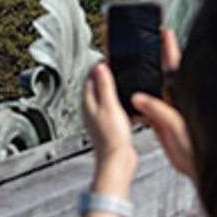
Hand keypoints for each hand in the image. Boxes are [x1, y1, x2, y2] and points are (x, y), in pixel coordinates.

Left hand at [83, 61, 136, 188]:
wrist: (117, 160)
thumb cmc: (112, 137)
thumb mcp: (110, 105)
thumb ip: (104, 85)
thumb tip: (100, 66)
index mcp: (87, 102)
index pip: (90, 76)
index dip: (99, 65)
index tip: (109, 56)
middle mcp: (90, 109)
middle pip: (95, 85)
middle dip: (105, 74)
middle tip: (116, 64)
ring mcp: (99, 118)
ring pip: (104, 96)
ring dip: (112, 87)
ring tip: (122, 80)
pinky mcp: (109, 125)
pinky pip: (113, 108)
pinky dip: (119, 101)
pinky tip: (129, 103)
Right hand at [132, 28, 192, 176]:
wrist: (196, 167)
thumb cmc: (196, 147)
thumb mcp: (176, 126)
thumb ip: (158, 110)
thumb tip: (140, 98)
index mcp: (183, 96)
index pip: (176, 65)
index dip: (170, 48)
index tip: (164, 32)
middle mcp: (177, 100)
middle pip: (163, 73)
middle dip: (154, 57)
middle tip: (145, 42)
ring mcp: (170, 110)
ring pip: (155, 89)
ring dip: (145, 78)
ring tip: (133, 65)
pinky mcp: (163, 121)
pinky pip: (149, 106)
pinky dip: (140, 100)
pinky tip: (132, 96)